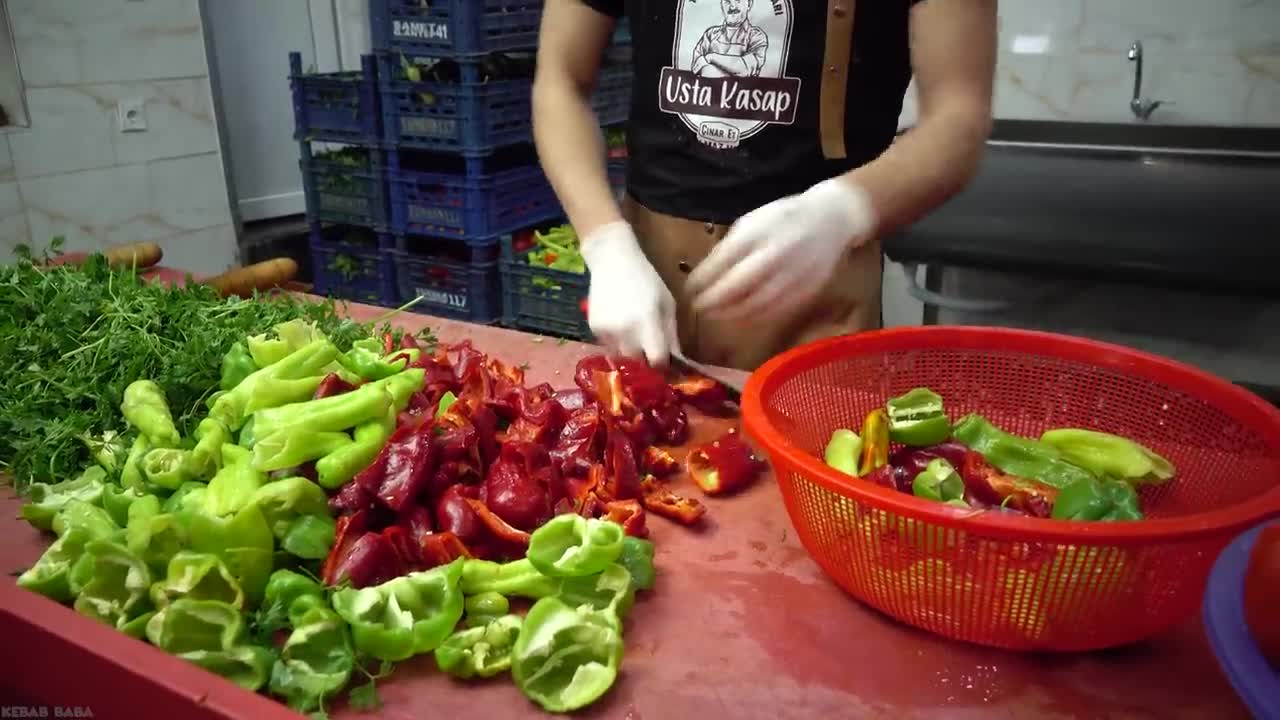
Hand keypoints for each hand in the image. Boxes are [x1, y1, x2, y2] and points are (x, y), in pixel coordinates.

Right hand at [581, 221, 678, 366]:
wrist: (612, 261)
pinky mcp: (594, 329)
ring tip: (634, 332)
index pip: (656, 360)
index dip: (662, 365)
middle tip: (650, 349)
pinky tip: (620, 324)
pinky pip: (609, 346)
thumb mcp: (667, 304)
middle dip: (646, 360)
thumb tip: (678, 361)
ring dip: (631, 351)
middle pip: (638, 362)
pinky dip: (617, 342)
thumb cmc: (646, 280)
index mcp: (647, 322)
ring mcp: (607, 331)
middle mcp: (625, 330)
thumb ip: (672, 334)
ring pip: (622, 356)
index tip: (666, 363)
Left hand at [686, 177, 876, 321]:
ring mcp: (792, 274)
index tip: (689, 290)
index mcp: (758, 232)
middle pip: (736, 285)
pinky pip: (776, 309)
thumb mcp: (754, 221)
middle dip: (713, 300)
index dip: (702, 280)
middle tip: (699, 307)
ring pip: (755, 302)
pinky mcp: (806, 290)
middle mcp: (775, 254)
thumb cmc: (785, 218)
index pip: (722, 261)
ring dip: (731, 312)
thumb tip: (705, 272)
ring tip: (716, 315)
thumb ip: (731, 245)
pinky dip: (754, 316)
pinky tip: (741, 316)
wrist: (833, 219)